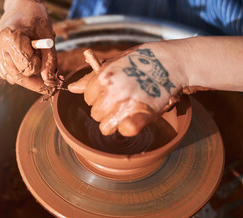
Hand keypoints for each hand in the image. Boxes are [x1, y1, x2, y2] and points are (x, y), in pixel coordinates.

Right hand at [0, 0, 55, 92]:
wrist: (20, 6)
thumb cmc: (35, 19)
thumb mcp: (47, 37)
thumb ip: (49, 61)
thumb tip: (48, 82)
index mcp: (9, 37)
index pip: (28, 66)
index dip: (39, 64)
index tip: (43, 56)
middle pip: (17, 75)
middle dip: (33, 77)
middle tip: (44, 77)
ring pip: (11, 77)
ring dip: (24, 74)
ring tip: (29, 56)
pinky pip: (5, 73)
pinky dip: (15, 70)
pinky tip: (19, 58)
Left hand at [68, 44, 186, 136]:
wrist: (171, 61)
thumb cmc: (140, 61)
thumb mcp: (114, 63)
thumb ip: (90, 78)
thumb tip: (72, 88)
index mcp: (103, 77)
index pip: (88, 98)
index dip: (98, 96)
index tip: (111, 91)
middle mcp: (113, 91)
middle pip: (95, 114)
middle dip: (105, 109)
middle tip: (121, 100)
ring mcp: (127, 104)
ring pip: (106, 127)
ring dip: (114, 121)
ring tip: (128, 109)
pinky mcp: (143, 114)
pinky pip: (125, 131)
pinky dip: (128, 127)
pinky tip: (133, 119)